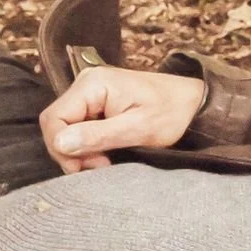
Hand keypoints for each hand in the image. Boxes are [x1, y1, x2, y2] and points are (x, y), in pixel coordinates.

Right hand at [40, 66, 206, 171]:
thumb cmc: (173, 113)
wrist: (197, 103)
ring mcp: (91, 93)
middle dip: (72, 151)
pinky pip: (80, 127)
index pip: (54, 118)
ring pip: (67, 129)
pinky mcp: (98, 104)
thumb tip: (60, 143)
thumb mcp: (138, 128)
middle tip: (100, 165)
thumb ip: (98, 136)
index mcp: (93, 84)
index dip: (62, 147)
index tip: (87, 166)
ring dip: (81, 150)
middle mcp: (87, 84)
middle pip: (57, 124)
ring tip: (106, 160)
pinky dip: (89, 145)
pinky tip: (107, 152)